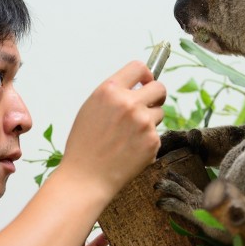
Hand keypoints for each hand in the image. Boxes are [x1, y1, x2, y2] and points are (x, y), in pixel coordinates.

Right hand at [61, 61, 166, 197]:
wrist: (85, 177)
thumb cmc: (85, 145)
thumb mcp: (91, 108)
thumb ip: (114, 94)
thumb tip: (137, 85)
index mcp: (110, 90)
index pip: (139, 67)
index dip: (146, 74)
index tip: (146, 81)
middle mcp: (129, 103)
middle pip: (159, 87)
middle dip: (157, 95)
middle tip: (149, 105)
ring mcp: (143, 122)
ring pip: (159, 113)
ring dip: (150, 120)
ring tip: (129, 136)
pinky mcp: (153, 141)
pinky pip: (157, 134)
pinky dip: (147, 141)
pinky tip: (130, 150)